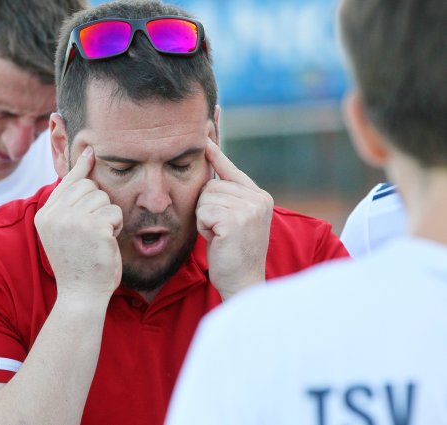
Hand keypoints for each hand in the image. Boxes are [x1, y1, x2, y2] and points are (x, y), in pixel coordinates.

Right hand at [35, 146, 122, 300]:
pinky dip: (115, 227)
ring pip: (103, 198)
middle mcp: (55, 214)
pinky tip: (105, 243)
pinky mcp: (93, 227)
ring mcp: (73, 220)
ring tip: (98, 238)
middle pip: (89, 186)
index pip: (67, 182)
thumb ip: (68, 204)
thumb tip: (84, 167)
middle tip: (93, 230)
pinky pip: (114, 212)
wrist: (81, 294)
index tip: (91, 150)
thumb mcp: (64, 230)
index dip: (82, 167)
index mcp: (44, 214)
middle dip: (98, 205)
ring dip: (107, 217)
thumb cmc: (77, 262)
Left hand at [196, 140, 272, 299]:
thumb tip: (211, 170)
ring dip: (204, 219)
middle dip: (206, 209)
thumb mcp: (234, 218)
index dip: (216, 151)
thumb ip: (227, 196)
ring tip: (220, 236)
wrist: (243, 282)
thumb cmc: (233, 253)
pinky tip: (218, 240)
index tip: (209, 127)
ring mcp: (249, 208)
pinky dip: (203, 227)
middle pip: (210, 186)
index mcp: (259, 196)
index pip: (231, 168)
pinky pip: (203, 212)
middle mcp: (258, 198)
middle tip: (221, 231)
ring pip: (204, 199)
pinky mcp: (235, 219)